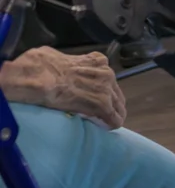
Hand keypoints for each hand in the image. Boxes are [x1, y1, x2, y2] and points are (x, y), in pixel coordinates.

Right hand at [0, 48, 125, 128]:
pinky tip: (101, 127)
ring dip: (109, 115)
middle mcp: (107, 73)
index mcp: (98, 61)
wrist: (43, 76)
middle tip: (98, 115)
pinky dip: (107, 123)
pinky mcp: (103, 104)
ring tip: (99, 122)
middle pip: (116, 94)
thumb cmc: (45, 67)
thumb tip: (72, 76)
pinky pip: (112, 118)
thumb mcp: (67, 62)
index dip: (102, 93)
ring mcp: (107, 88)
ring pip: (118, 107)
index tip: (93, 101)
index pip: (108, 81)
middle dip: (110, 105)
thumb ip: (77, 69)